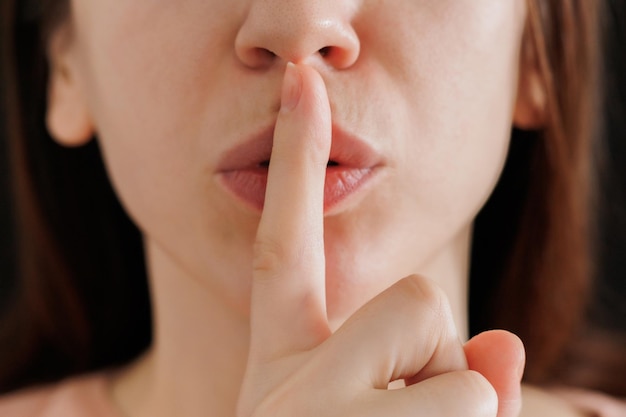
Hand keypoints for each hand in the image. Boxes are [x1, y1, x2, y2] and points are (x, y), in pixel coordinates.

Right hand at [237, 62, 523, 416]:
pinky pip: (478, 392)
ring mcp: (319, 409)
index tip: (302, 83)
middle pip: (414, 296)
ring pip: (452, 345)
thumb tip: (507, 345)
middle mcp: (285, 381)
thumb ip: (441, 367)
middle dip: (434, 348)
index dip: (294, 157)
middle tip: (400, 414)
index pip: (282, 243)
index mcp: (279, 361)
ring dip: (454, 398)